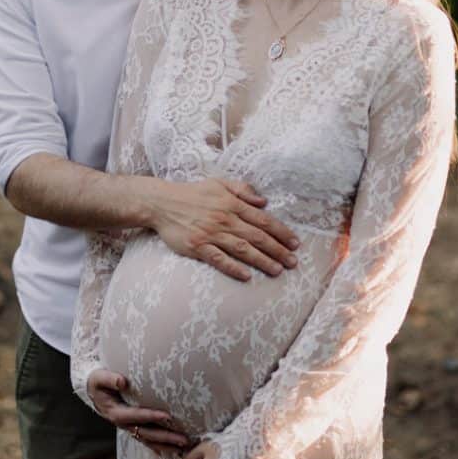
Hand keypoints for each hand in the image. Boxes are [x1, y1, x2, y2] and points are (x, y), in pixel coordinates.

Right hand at [87, 369, 189, 454]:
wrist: (93, 391)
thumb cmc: (98, 383)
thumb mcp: (99, 378)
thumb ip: (109, 379)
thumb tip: (122, 381)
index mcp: (115, 412)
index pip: (136, 415)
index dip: (151, 417)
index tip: (167, 416)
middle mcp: (123, 423)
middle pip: (146, 433)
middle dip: (165, 437)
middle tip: (183, 439)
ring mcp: (128, 427)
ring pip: (148, 439)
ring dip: (166, 444)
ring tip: (183, 446)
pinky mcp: (132, 427)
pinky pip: (146, 439)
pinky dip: (158, 446)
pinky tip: (170, 451)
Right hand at [148, 178, 298, 281]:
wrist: (162, 203)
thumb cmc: (192, 193)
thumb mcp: (219, 183)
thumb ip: (242, 190)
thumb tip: (264, 201)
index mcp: (232, 203)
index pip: (263, 220)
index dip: (281, 232)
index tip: (295, 243)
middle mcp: (224, 219)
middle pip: (257, 237)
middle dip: (278, 250)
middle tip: (293, 262)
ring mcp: (211, 234)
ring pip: (242, 249)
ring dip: (262, 261)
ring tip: (278, 270)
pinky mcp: (197, 247)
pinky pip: (219, 259)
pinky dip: (234, 268)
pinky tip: (247, 275)